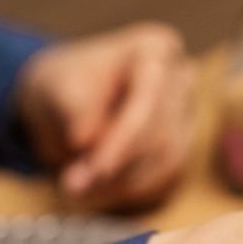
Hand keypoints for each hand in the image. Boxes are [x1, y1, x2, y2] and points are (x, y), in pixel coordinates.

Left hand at [15, 22, 196, 210]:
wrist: (65, 100)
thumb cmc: (63, 85)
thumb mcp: (55, 88)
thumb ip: (72, 110)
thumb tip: (84, 140)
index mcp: (154, 49)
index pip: (148, 100)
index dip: (125, 139)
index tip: (97, 169)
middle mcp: (181, 80)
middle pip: (162, 134)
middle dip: (118, 167)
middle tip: (74, 186)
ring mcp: (187, 115)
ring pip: (168, 160)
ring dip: (124, 184)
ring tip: (79, 192)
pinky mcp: (183, 147)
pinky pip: (168, 178)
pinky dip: (132, 192)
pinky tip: (100, 193)